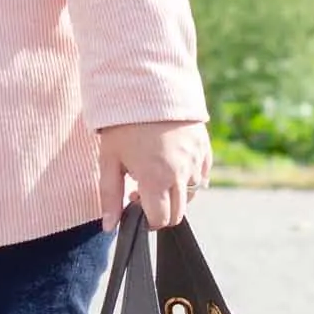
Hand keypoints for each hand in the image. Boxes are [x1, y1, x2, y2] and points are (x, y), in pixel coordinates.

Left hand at [96, 119, 211, 232]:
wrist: (146, 85)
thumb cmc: (123, 124)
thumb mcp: (109, 159)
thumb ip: (109, 197)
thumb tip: (110, 228)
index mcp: (156, 180)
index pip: (160, 220)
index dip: (146, 220)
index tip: (134, 202)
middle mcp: (180, 174)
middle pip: (177, 213)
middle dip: (160, 209)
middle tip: (142, 188)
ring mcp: (195, 161)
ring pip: (191, 195)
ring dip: (175, 194)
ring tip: (156, 172)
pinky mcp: (205, 148)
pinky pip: (202, 176)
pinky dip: (189, 177)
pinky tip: (171, 162)